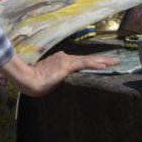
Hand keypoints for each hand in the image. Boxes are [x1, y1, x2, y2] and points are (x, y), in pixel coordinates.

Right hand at [0, 52, 118, 97]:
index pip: (80, 62)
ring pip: (88, 60)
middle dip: (102, 60)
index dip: (92, 62)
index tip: (103, 63)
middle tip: (115, 61)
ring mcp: (65, 61)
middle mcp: (64, 58)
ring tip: (115, 62)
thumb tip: (60, 84)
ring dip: (102, 61)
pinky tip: (104, 66)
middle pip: (87, 59)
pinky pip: (83, 64)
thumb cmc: (34, 82)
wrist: (26, 79)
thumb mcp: (48, 80)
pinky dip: (94, 64)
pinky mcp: (66, 65)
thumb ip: (56, 79)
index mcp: (60, 61)